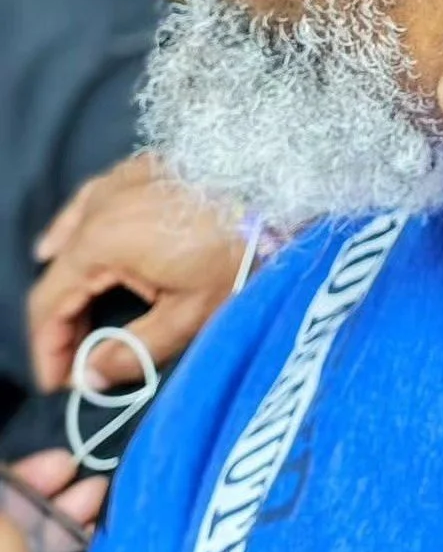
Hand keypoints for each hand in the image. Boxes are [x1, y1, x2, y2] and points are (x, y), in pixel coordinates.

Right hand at [27, 154, 245, 392]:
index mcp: (100, 242)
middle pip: (58, 273)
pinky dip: (76, 232)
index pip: (48, 305)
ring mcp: (118, 180)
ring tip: (72, 322)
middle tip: (74, 361)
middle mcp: (98, 205)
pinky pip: (91, 202)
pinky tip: (70, 247)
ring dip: (67, 282)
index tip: (56, 383)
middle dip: (60, 322)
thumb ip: (132, 352)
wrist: (285, 191)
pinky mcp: (141, 168)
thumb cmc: (241, 254)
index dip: (47, 350)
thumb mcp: (190, 316)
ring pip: (70, 238)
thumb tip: (90, 375)